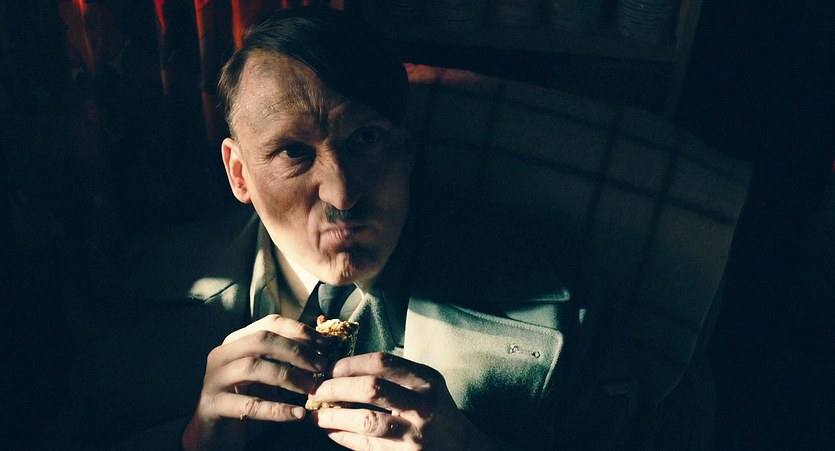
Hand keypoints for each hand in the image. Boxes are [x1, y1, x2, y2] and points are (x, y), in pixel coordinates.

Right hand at [182, 314, 329, 450]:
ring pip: (254, 367)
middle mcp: (222, 354)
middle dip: (297, 351)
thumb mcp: (269, 375)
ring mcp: (214, 379)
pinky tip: (298, 414)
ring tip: (312, 389)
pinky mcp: (213, 406)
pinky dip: (277, 409)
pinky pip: (249, 405)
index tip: (325, 344)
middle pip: (262, 340)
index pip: (270, 324)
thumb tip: (324, 347)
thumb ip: (287, 360)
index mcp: (237, 341)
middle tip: (322, 366)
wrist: (216, 434)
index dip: (300, 331)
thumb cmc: (247, 399)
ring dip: (289, 377)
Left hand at [308, 352, 497, 450]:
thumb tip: (341, 370)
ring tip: (317, 415)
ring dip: (335, 417)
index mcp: (426, 380)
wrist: (460, 448)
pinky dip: (344, 437)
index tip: (331, 368)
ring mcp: (414, 434)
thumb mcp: (424, 385)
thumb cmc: (433, 409)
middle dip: (338, 388)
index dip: (351, 364)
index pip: (382, 362)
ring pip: (367, 422)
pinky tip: (331, 431)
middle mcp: (422, 406)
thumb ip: (392, 375)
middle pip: (372, 389)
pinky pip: (366, 446)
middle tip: (318, 390)